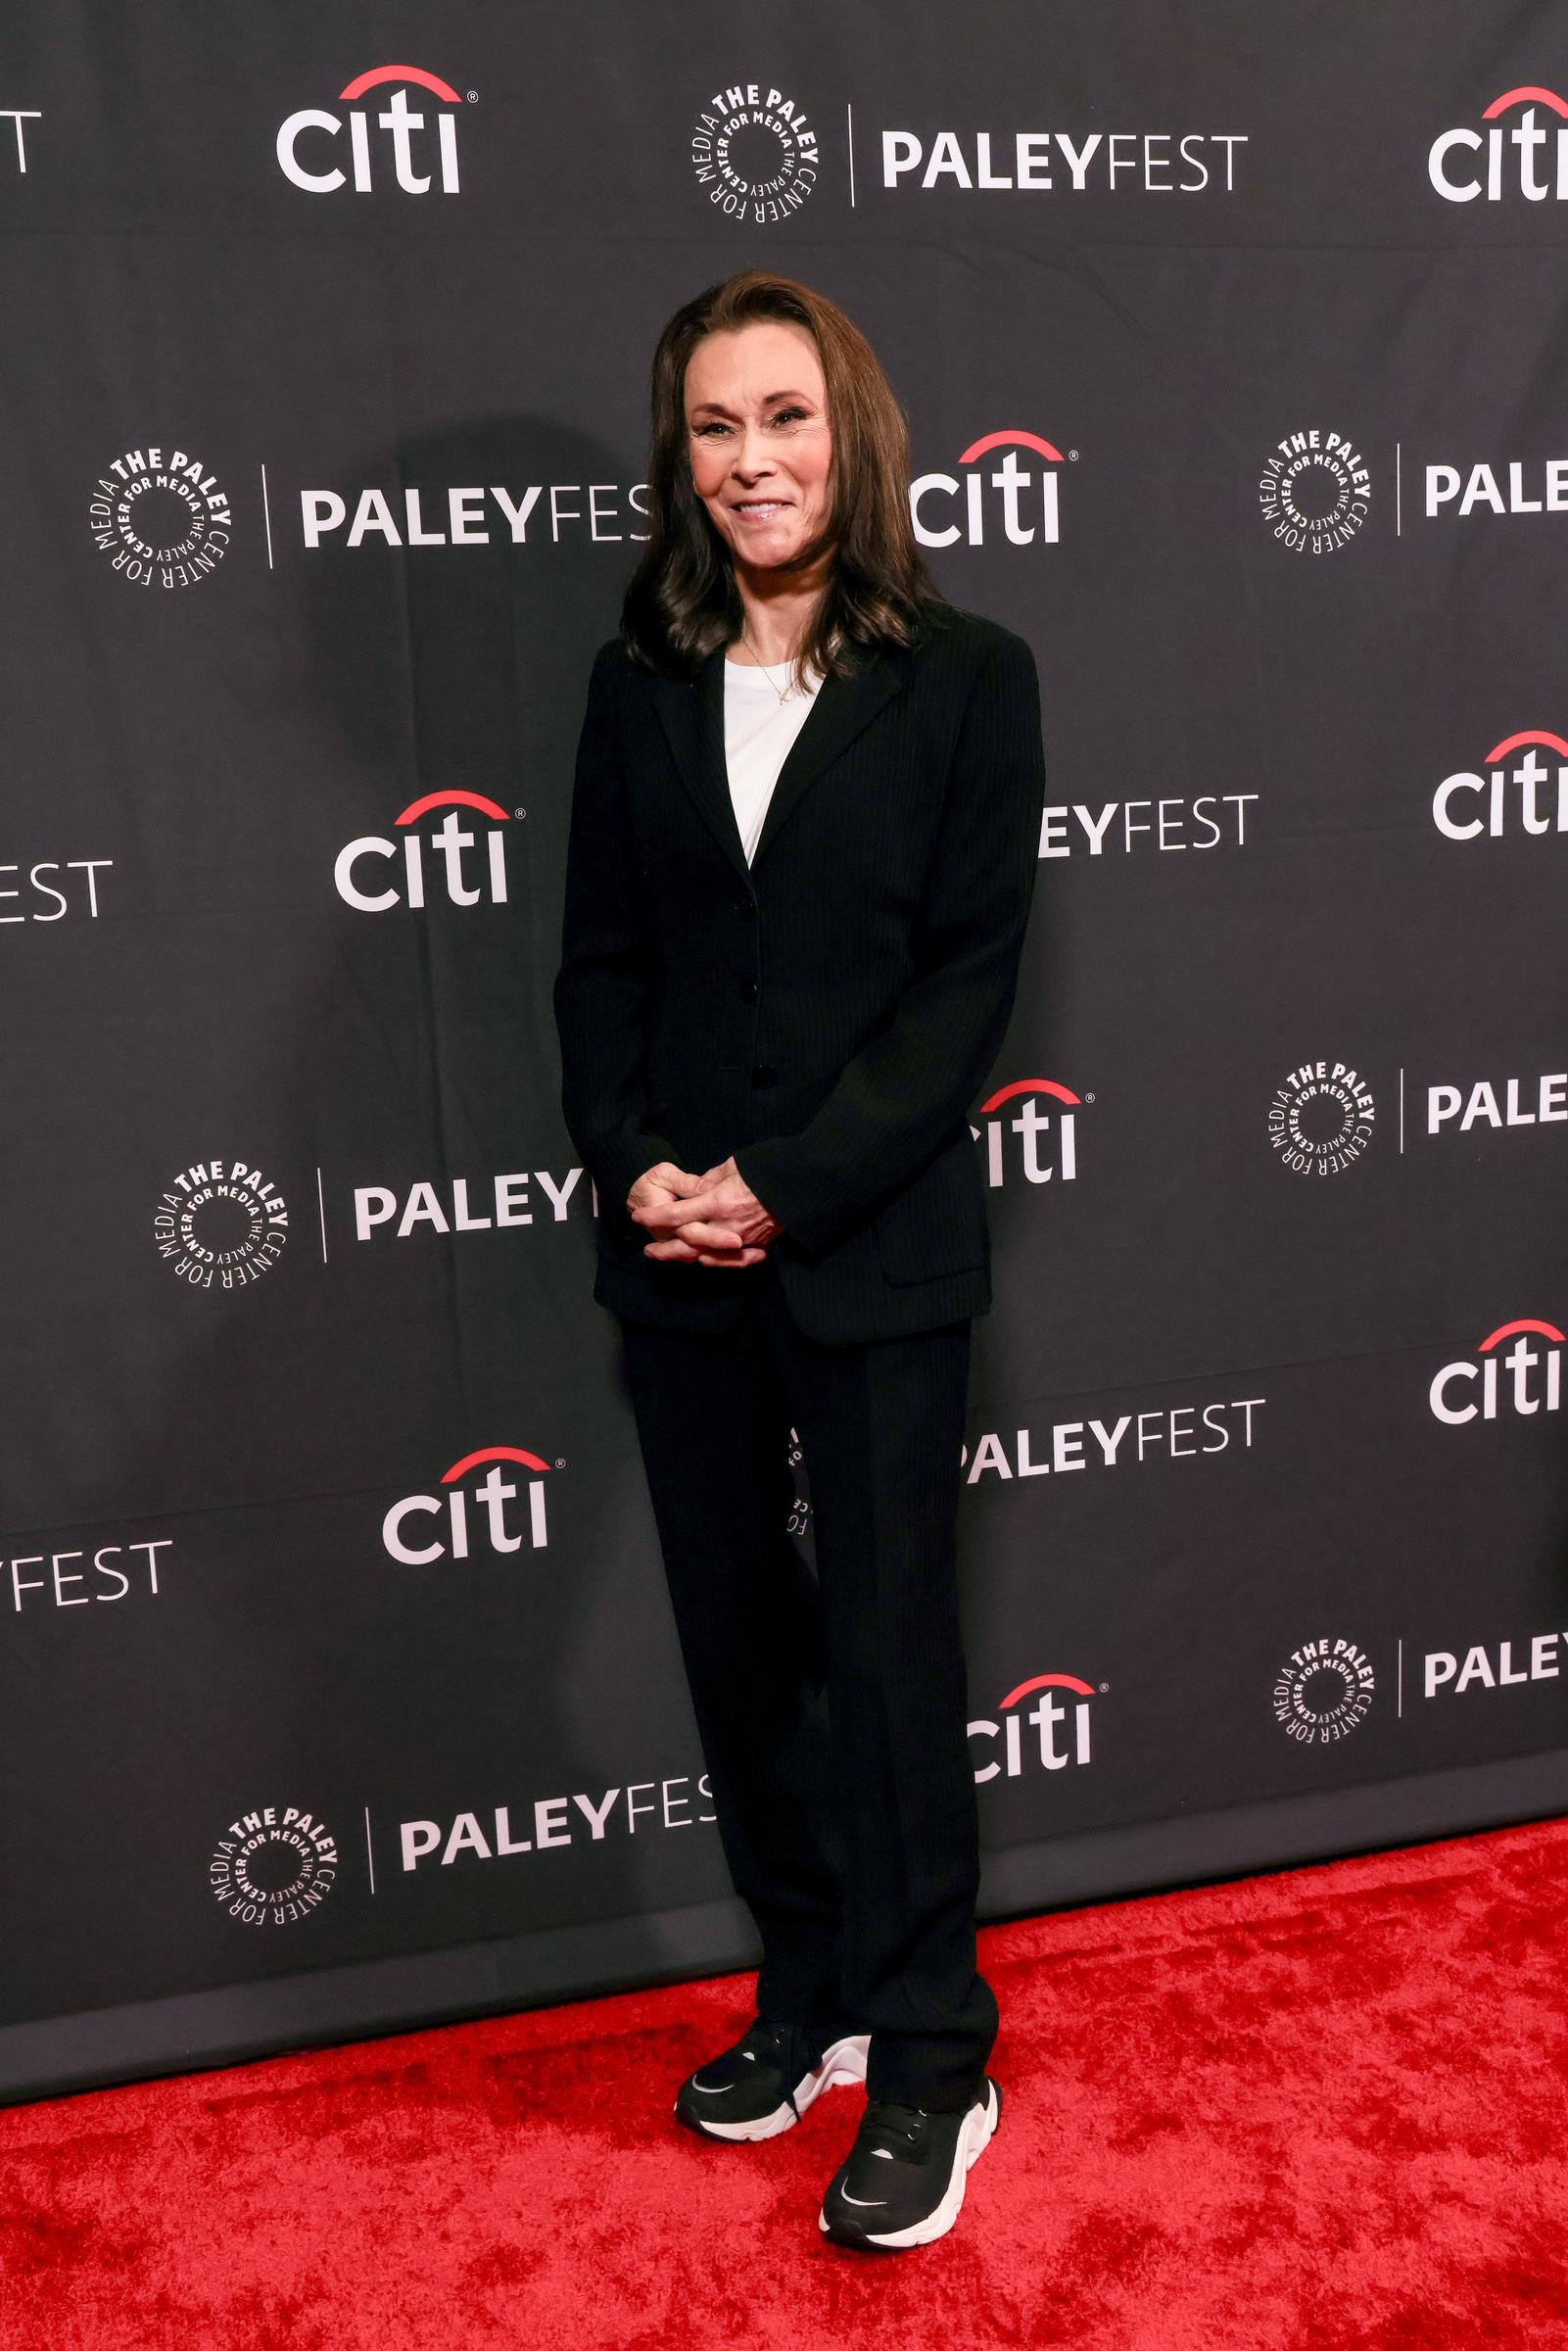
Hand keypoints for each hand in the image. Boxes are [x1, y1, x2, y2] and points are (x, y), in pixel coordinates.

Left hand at [630, 1154, 780, 1268]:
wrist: (803, 1183)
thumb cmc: (767, 1169)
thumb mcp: (734, 1166)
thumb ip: (711, 1179)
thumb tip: (698, 1188)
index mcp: (719, 1201)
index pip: (677, 1213)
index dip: (655, 1217)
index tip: (639, 1217)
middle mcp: (728, 1225)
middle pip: (687, 1244)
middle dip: (664, 1249)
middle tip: (647, 1251)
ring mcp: (744, 1239)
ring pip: (707, 1256)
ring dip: (685, 1258)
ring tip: (669, 1258)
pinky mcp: (760, 1245)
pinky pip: (732, 1260)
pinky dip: (715, 1262)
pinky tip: (702, 1260)